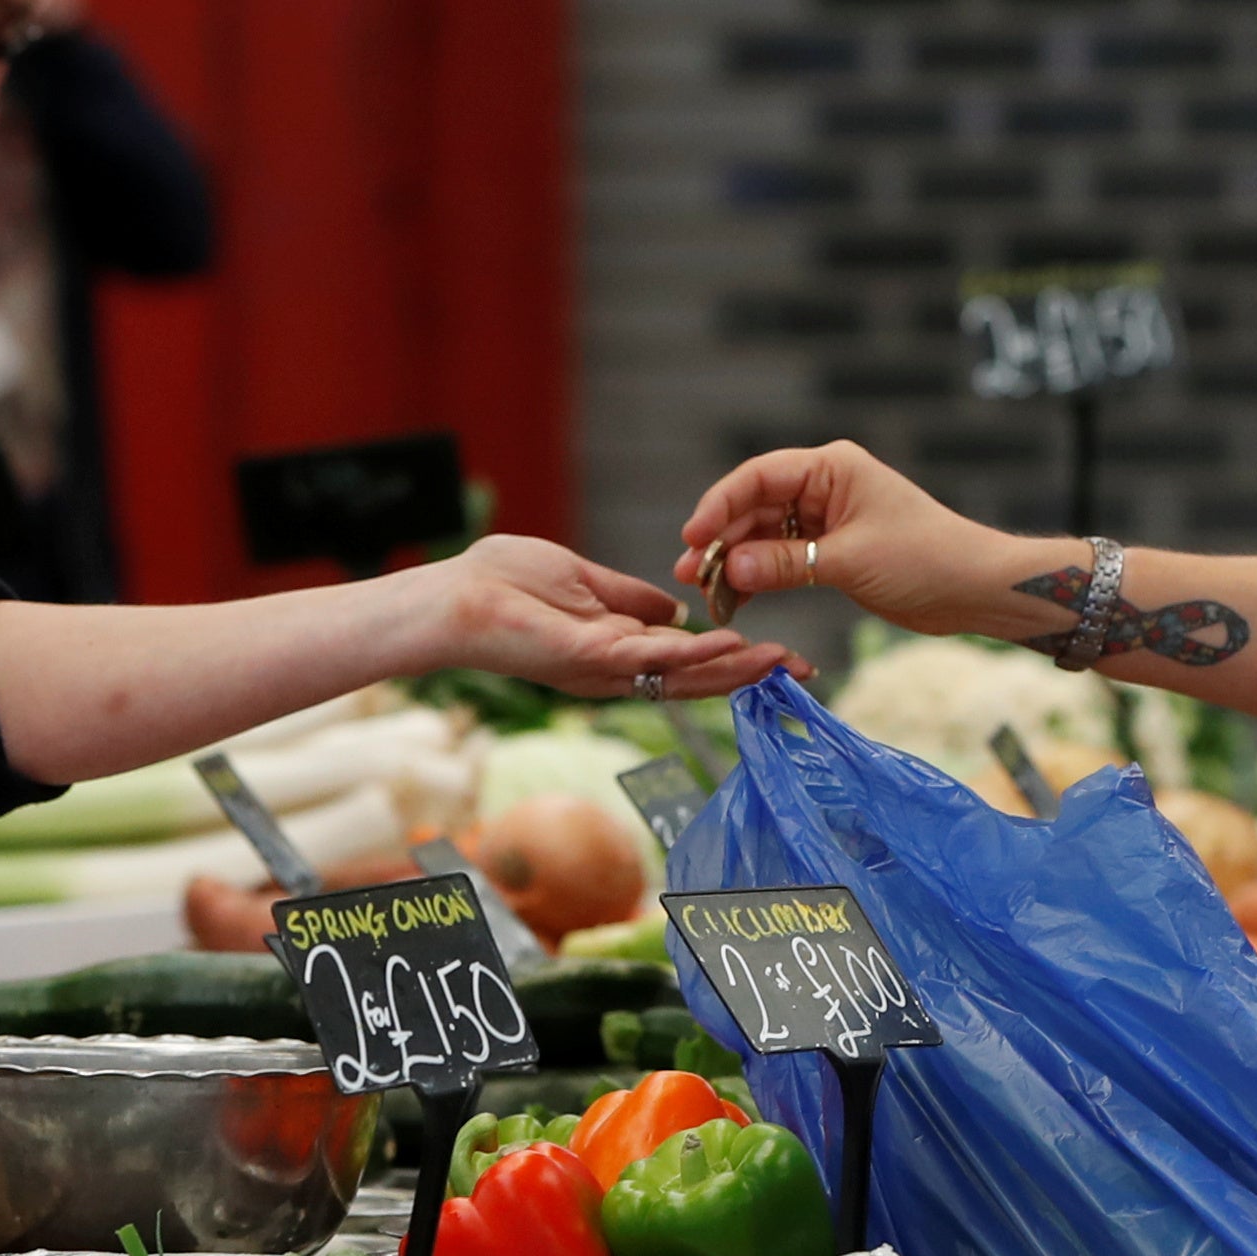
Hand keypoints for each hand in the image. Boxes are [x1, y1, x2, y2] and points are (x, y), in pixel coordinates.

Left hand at [408, 536, 791, 703]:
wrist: (453, 596)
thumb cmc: (502, 581)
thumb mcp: (581, 580)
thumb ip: (628, 597)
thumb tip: (673, 608)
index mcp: (616, 646)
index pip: (685, 656)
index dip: (732, 658)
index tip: (778, 654)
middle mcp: (616, 667)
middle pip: (695, 675)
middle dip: (749, 673)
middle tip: (802, 672)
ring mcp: (603, 667)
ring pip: (681, 673)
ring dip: (734, 668)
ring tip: (783, 663)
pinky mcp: (588, 659)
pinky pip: (651, 657)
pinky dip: (694, 654)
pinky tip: (732, 647)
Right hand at [675, 442, 1058, 638]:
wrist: (974, 588)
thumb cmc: (925, 559)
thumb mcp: (848, 561)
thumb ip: (783, 563)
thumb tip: (729, 569)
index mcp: (832, 468)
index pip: (759, 477)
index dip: (719, 505)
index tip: (693, 537)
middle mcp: (824, 486)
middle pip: (755, 507)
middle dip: (721, 540)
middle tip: (691, 574)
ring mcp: (826, 519)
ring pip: (763, 536)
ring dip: (735, 562)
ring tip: (706, 592)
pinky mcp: (831, 551)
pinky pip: (781, 558)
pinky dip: (759, 577)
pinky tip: (736, 598)